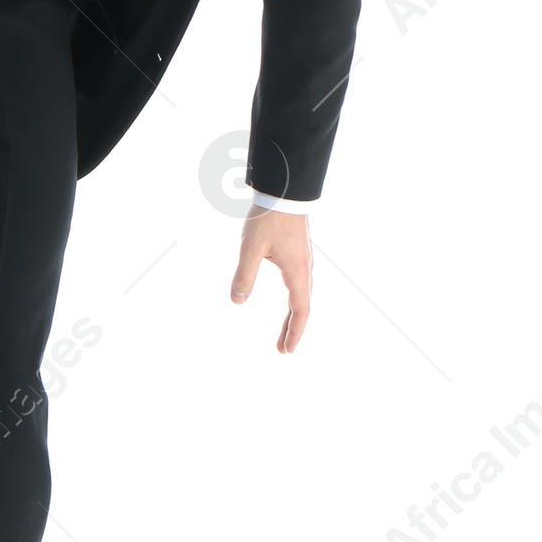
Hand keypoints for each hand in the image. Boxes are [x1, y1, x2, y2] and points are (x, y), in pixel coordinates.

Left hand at [230, 204, 311, 352]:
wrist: (285, 191)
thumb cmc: (269, 218)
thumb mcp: (251, 248)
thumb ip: (244, 275)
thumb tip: (236, 301)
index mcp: (297, 272)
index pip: (300, 311)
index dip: (294, 332)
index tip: (286, 350)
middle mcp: (305, 269)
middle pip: (303, 307)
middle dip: (292, 329)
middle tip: (281, 349)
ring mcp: (305, 261)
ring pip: (303, 296)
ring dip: (293, 316)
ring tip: (283, 331)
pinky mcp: (300, 253)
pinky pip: (301, 284)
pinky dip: (295, 300)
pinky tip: (289, 300)